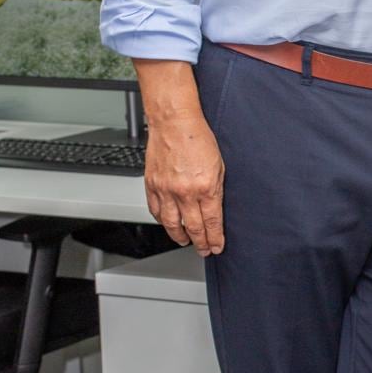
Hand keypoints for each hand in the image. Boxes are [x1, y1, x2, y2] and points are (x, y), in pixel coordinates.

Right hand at [144, 112, 225, 255]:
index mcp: (206, 187)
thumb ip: (216, 189)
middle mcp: (185, 192)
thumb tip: (216, 209)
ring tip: (185, 241)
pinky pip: (156, 211)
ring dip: (179, 237)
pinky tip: (168, 224)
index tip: (217, 246)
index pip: (212, 222)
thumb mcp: (219, 166)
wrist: (174, 122)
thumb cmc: (197, 138)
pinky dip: (162, 221)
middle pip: (193, 228)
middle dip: (201, 243)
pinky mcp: (152, 185)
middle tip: (204, 249)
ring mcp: (166, 190)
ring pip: (172, 224)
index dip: (215, 238)